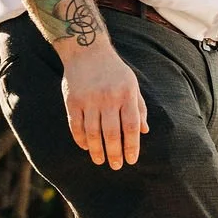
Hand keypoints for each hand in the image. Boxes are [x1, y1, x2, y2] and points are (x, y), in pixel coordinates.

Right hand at [60, 42, 148, 169]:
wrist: (87, 51)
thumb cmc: (115, 71)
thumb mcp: (132, 85)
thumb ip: (139, 108)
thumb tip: (145, 132)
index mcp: (126, 94)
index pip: (131, 126)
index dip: (132, 146)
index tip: (131, 160)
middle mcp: (108, 98)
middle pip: (112, 133)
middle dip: (115, 153)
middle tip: (116, 166)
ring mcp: (89, 100)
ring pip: (93, 133)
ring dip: (97, 150)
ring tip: (100, 161)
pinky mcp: (73, 101)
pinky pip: (77, 126)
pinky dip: (81, 139)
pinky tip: (86, 147)